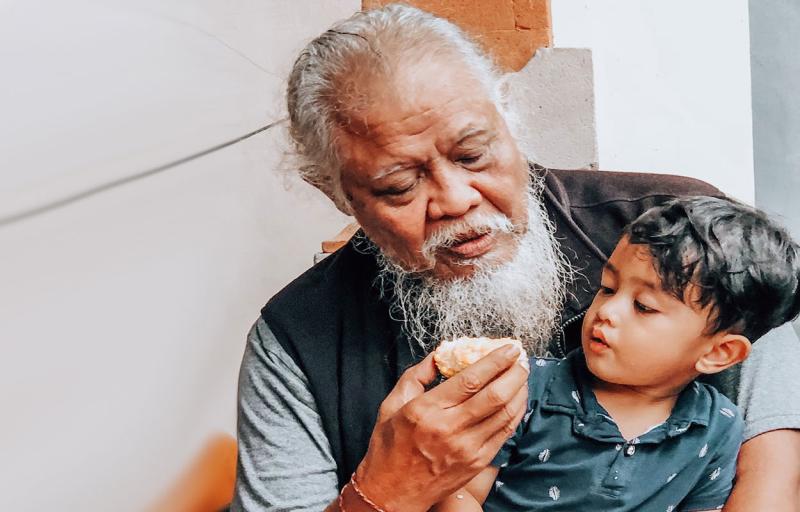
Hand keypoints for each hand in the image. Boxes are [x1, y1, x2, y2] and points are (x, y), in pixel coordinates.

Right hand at [353, 345, 528, 511]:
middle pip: (494, 396)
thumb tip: (441, 354)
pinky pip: (504, 433)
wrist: (392, 493)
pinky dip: (515, 413)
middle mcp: (450, 429)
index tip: (509, 348)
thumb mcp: (392, 404)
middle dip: (515, 373)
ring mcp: (467, 449)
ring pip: (504, 414)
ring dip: (519, 391)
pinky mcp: (477, 463)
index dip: (495, 361)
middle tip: (522, 358)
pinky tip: (517, 400)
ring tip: (522, 375)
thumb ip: (417, 375)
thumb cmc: (390, 447)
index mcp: (427, 410)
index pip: (471, 380)